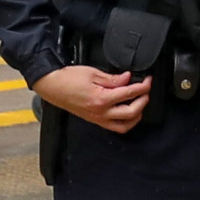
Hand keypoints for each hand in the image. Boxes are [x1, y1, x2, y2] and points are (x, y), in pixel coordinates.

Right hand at [36, 64, 152, 134]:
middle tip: (146, 91)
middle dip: (143, 101)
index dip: (143, 86)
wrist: (51, 86)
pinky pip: (114, 126)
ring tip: (140, 104)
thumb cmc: (67, 79)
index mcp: (102, 99)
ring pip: (124, 126)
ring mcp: (97, 118)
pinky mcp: (94, 120)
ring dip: (136, 115)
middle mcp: (100, 112)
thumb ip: (113, 78)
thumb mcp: (93, 73)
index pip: (130, 94)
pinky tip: (127, 113)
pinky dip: (125, 122)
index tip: (148, 81)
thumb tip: (127, 78)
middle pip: (132, 112)